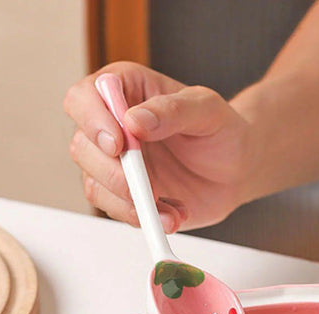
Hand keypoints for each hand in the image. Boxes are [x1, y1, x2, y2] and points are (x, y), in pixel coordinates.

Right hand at [63, 61, 253, 231]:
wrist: (236, 170)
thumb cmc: (221, 131)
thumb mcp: (207, 110)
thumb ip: (173, 110)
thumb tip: (134, 121)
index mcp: (125, 90)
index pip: (83, 98)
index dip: (92, 121)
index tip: (119, 144)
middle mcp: (112, 126)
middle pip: (82, 148)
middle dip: (112, 173)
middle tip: (147, 187)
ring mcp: (115, 164)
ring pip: (94, 185)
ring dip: (131, 203)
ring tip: (171, 209)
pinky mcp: (124, 196)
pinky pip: (117, 211)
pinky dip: (144, 219)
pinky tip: (173, 215)